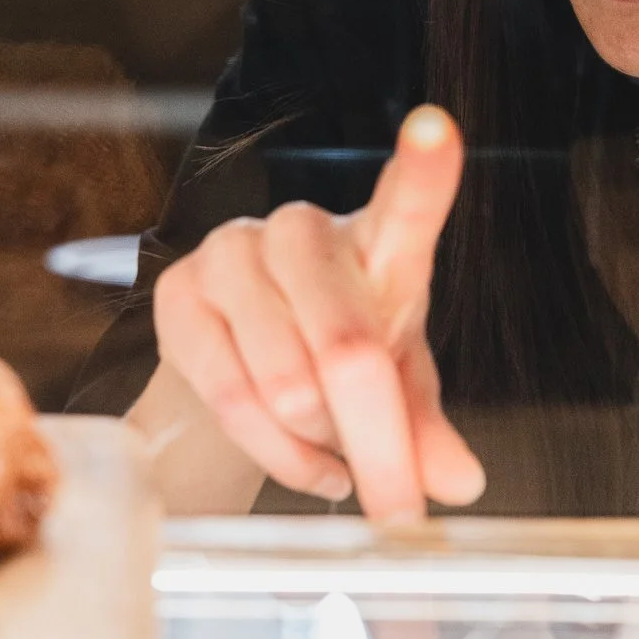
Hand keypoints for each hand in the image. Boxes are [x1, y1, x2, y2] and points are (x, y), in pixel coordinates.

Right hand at [152, 106, 484, 521]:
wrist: (249, 356)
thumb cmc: (341, 353)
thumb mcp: (400, 387)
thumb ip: (429, 431)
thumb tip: (460, 482)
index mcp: (380, 240)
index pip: (407, 200)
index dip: (424, 167)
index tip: (437, 129)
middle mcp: (305, 231)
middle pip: (349, 351)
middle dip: (379, 448)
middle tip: (398, 509)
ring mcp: (235, 252)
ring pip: (287, 388)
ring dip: (321, 448)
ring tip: (339, 459)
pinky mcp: (178, 290)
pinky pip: (233, 402)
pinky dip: (278, 455)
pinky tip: (307, 464)